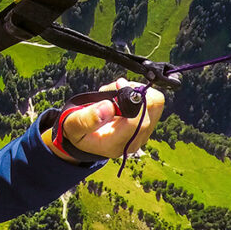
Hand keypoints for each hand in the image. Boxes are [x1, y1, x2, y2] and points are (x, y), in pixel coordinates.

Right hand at [47, 78, 164, 160]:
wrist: (84, 137)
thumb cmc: (77, 129)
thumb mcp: (74, 125)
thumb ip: (88, 118)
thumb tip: (109, 106)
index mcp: (115, 144)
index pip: (136, 122)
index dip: (130, 100)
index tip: (117, 85)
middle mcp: (133, 141)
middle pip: (152, 110)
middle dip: (134, 91)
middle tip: (116, 86)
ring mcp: (142, 134)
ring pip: (156, 103)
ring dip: (139, 91)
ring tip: (118, 91)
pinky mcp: (146, 125)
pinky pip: (154, 103)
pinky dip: (141, 94)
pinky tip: (124, 95)